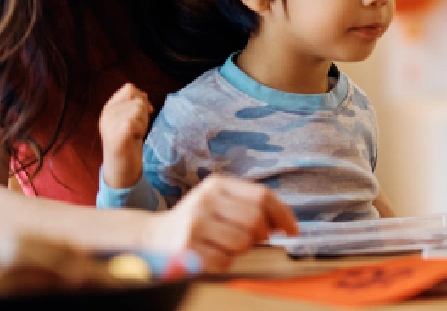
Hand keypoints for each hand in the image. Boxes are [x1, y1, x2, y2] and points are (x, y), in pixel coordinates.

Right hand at [99, 83, 151, 188]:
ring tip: (135, 134)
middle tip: (138, 128)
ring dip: (143, 122)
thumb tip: (144, 95)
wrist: (121, 168)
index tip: (144, 112)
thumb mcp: (130, 119)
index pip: (129, 88)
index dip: (141, 98)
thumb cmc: (128, 143)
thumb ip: (134, 105)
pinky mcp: (115, 134)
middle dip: (144, 112)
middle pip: (137, 98)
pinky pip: (134, 121)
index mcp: (109, 107)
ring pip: (138, 108)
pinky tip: (135, 138)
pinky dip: (140, 129)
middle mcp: (107, 113)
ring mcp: (109, 124)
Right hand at [142, 174, 298, 271]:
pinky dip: (224, 262)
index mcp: (216, 184)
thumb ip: (248, 206)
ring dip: (241, 249)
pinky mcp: (187, 248)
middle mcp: (204, 200)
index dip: (282, 214)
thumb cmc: (196, 221)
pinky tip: (210, 254)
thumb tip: (284, 224)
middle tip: (252, 239)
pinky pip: (225, 261)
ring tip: (225, 244)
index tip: (293, 230)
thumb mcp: (219, 202)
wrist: (153, 237)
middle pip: (256, 220)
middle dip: (260, 235)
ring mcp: (194, 224)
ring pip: (242, 242)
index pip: (262, 196)